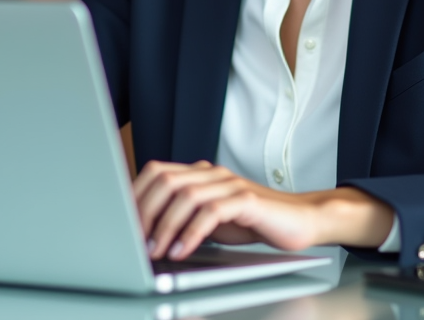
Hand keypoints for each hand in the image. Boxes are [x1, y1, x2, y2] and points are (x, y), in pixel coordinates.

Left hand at [132, 160, 393, 260]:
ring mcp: (230, 184)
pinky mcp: (247, 200)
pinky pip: (212, 212)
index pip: (156, 172)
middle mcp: (212, 174)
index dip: (136, 195)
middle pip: (166, 180)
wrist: (301, 221)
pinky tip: (183, 250)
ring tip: (156, 250)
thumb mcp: (211, 220)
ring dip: (166, 225)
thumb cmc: (254, 223)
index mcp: (200, 174)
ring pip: (186, 194)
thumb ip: (184, 218)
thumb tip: (145, 233)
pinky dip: (192, 232)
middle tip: (135, 240)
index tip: (122, 223)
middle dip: (145, 211)